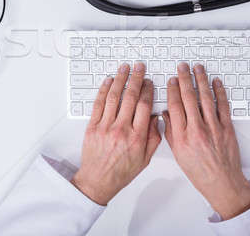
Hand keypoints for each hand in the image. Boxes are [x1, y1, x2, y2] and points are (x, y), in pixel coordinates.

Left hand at [71, 62, 160, 204]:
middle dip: (136, 79)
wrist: (98, 180)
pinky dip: (104, 90)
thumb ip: (154, 137)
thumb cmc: (122, 171)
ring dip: (120, 79)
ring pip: (114, 97)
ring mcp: (105, 127)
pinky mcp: (92, 127)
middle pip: (130, 97)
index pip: (144, 106)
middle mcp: (121, 130)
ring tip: (125, 68)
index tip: (149, 82)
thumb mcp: (145, 158)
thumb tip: (157, 117)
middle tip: (139, 67)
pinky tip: (109, 81)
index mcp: (137, 137)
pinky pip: (98, 104)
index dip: (148, 90)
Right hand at [164, 63, 249, 219]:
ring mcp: (213, 128)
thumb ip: (170, 132)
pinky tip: (216, 83)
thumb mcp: (178, 153)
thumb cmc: (199, 171)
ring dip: (201, 80)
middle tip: (183, 67)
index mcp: (182, 137)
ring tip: (198, 69)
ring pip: (206, 98)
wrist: (221, 182)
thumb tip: (166, 114)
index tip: (171, 80)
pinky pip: (223, 106)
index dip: (172, 90)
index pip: (175, 106)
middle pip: (189, 98)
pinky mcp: (227, 128)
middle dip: (185, 79)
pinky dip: (219, 92)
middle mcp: (197, 130)